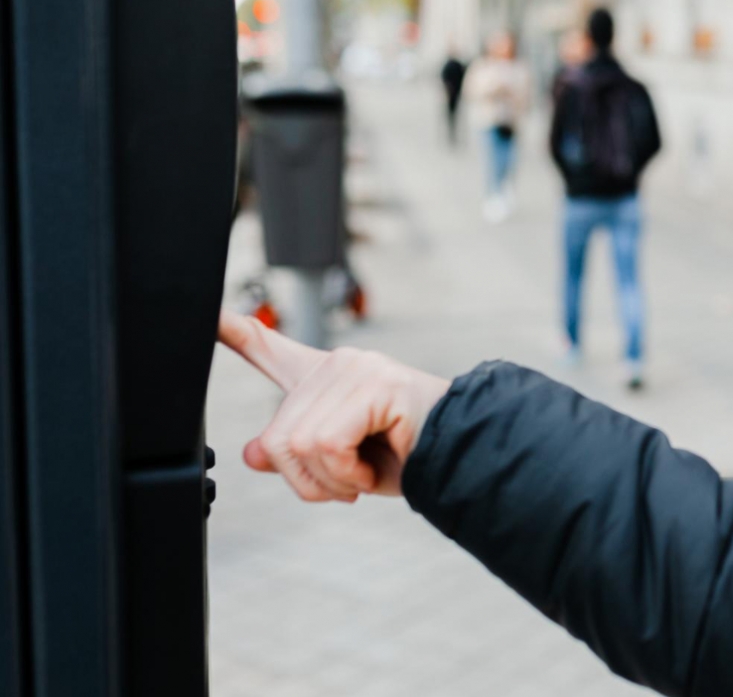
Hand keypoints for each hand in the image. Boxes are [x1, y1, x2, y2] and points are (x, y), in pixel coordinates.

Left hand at [217, 310, 450, 501]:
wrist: (460, 461)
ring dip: (331, 481)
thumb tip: (253, 453)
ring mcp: (356, 369)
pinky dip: (346, 474)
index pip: (271, 348)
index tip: (208, 315)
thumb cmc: (406, 459)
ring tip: (363, 474)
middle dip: (309, 479)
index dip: (237, 333)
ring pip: (299, 444)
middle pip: (278, 436)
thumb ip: (295, 454)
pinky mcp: (374, 384)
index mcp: (327, 379)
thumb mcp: (340, 465)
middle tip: (349, 481)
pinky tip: (371, 470)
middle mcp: (338, 364)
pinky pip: (326, 444)